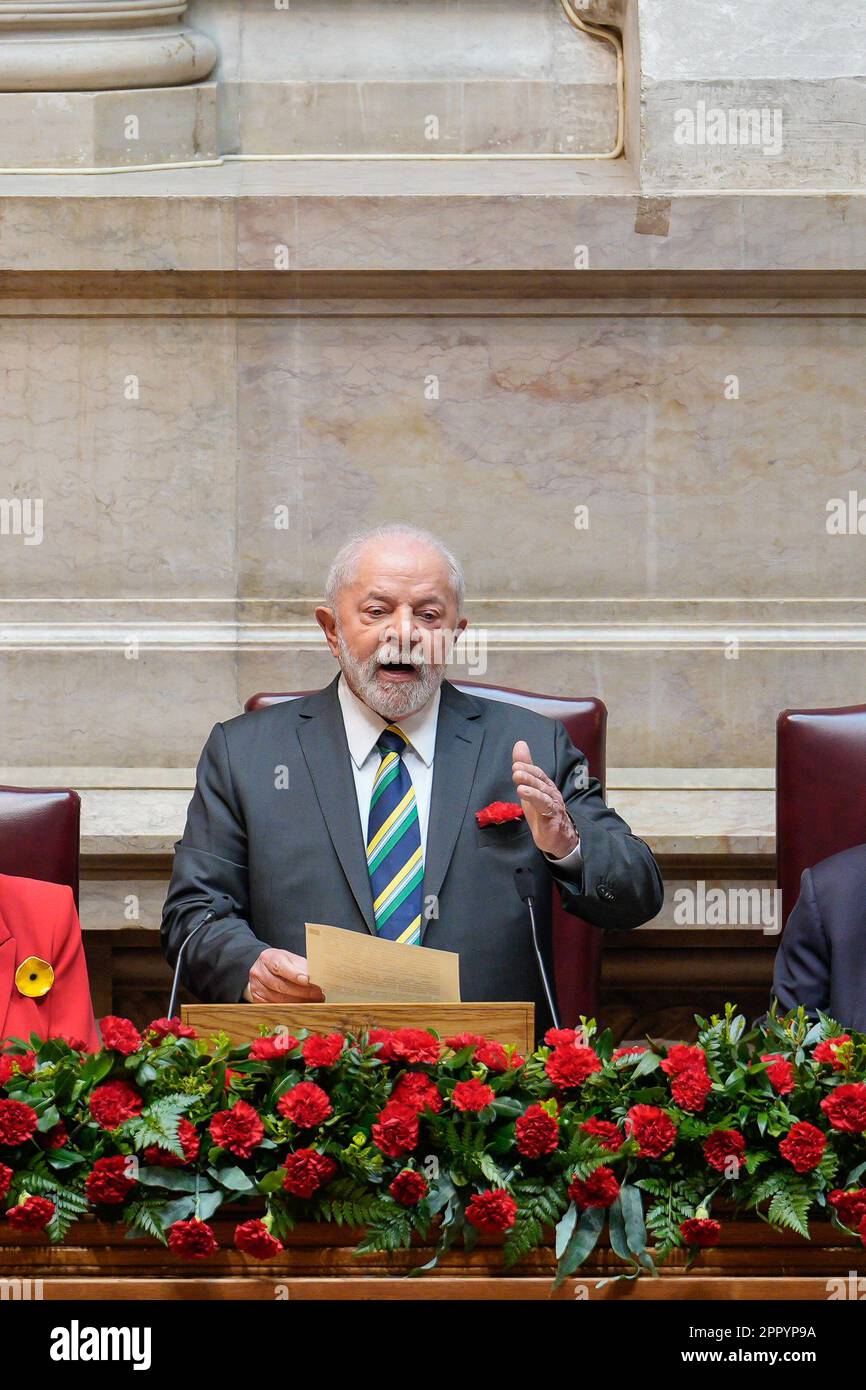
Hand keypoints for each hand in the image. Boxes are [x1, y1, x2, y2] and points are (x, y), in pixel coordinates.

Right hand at [247, 949, 325, 1002]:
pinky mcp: (258, 1000)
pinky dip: (291, 1008)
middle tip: (318, 993)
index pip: (280, 967)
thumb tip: (317, 975)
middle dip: (303, 991)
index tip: (307, 980)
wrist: (263, 968)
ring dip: (299, 1002)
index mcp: (268, 958)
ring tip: (314, 1000)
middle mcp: (259, 973)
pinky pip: (276, 1007)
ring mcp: (256, 988)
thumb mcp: (290, 958)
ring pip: (279, 999)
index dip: (294, 974)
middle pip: (281, 986)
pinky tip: (302, 1006)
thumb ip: (301, 966)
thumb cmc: (280, 962)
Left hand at [511, 740, 578, 858]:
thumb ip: (525, 769)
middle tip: (515, 768)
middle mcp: (552, 794)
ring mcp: (554, 806)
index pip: (539, 774)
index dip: (529, 767)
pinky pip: (544, 808)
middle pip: (541, 782)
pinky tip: (524, 794)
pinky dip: (535, 800)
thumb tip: (520, 744)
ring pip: (543, 794)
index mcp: (546, 787)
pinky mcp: (552, 819)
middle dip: (529, 774)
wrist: (559, 839)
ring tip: (518, 780)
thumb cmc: (543, 813)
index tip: (516, 763)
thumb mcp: (530, 790)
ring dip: (531, 785)